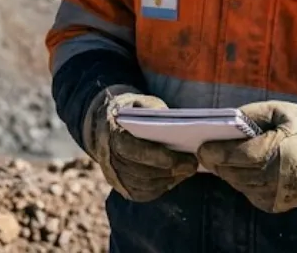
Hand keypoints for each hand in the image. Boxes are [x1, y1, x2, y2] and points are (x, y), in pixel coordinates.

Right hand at [82, 86, 198, 201]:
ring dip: (166, 180)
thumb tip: (179, 127)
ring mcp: (111, 173)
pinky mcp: (117, 184)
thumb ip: (157, 113)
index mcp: (112, 132)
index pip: (136, 150)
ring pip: (141, 184)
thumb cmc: (130, 110)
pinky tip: (173, 180)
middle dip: (170, 171)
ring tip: (186, 172)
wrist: (103, 122)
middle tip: (192, 166)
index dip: (161, 158)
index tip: (187, 160)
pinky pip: (139, 193)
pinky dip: (158, 188)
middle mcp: (108, 156)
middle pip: (141, 171)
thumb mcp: (142, 103)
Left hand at [197, 99, 296, 212]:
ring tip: (220, 160)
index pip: (241, 156)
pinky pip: (252, 195)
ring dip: (228, 174)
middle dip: (219, 164)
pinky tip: (239, 170)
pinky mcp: (280, 204)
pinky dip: (242, 183)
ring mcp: (281, 193)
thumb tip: (224, 123)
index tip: (202, 148)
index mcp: (281, 148)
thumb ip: (250, 115)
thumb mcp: (278, 110)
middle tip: (206, 153)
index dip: (218, 153)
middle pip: (238, 174)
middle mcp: (281, 176)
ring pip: (242, 186)